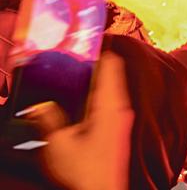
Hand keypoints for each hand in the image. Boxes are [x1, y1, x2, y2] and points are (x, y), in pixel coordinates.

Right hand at [27, 53, 133, 189]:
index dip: (101, 48)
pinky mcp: (118, 128)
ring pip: (112, 86)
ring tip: (75, 71)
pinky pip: (111, 100)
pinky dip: (98, 92)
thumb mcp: (59, 144)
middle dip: (96, 62)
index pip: (112, 64)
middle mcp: (121, 107)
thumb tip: (40, 104)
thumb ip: (49, 119)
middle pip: (113, 73)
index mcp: (110, 103)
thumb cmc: (86, 170)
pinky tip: (82, 98)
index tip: (87, 39)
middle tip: (76, 54)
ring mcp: (122, 117)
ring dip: (97, 78)